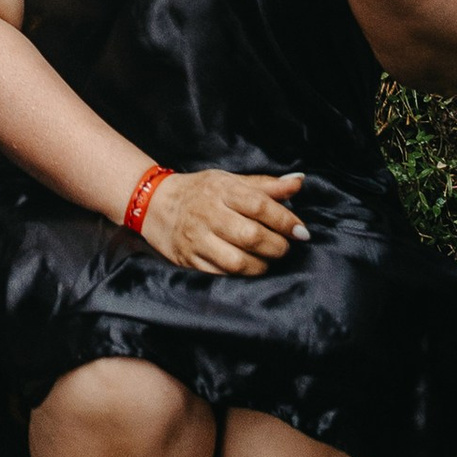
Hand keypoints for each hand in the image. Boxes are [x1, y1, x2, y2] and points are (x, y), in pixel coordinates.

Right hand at [138, 166, 309, 277]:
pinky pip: (221, 275)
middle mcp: (208, 214)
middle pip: (251, 236)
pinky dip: (241, 276)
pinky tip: (248, 268)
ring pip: (237, 261)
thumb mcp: (230, 181)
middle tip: (285, 247)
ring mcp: (197, 239)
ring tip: (267, 260)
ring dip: (261, 265)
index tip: (301, 231)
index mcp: (221, 190)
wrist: (155, 204)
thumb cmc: (201, 192)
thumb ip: (266, 185)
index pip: (259, 205)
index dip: (285, 220)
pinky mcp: (189, 260)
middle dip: (277, 246)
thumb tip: (300, 180)